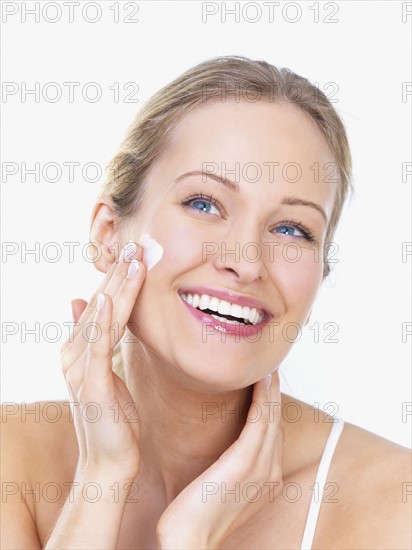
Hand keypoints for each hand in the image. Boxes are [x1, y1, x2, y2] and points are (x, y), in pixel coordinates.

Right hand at [60, 241, 146, 479]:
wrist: (110, 460)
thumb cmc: (112, 416)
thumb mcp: (104, 370)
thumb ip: (93, 337)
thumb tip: (81, 299)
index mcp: (81, 348)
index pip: (102, 305)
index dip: (117, 277)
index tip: (136, 251)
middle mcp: (75, 354)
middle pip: (101, 305)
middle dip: (119, 273)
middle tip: (137, 244)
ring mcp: (80, 369)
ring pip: (100, 319)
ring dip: (115, 288)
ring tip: (131, 260)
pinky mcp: (91, 386)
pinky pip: (95, 348)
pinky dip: (98, 322)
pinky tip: (104, 299)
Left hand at [156, 371, 283, 548]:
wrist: (189, 541)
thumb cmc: (196, 515)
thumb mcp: (220, 487)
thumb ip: (230, 467)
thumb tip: (224, 449)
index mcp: (266, 479)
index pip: (273, 435)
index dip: (272, 408)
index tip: (267, 385)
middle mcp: (270, 473)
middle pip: (277, 424)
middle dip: (276, 395)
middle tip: (272, 369)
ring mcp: (261, 468)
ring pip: (272, 419)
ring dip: (272, 391)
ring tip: (268, 369)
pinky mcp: (245, 462)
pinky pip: (260, 422)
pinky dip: (263, 398)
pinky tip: (261, 381)